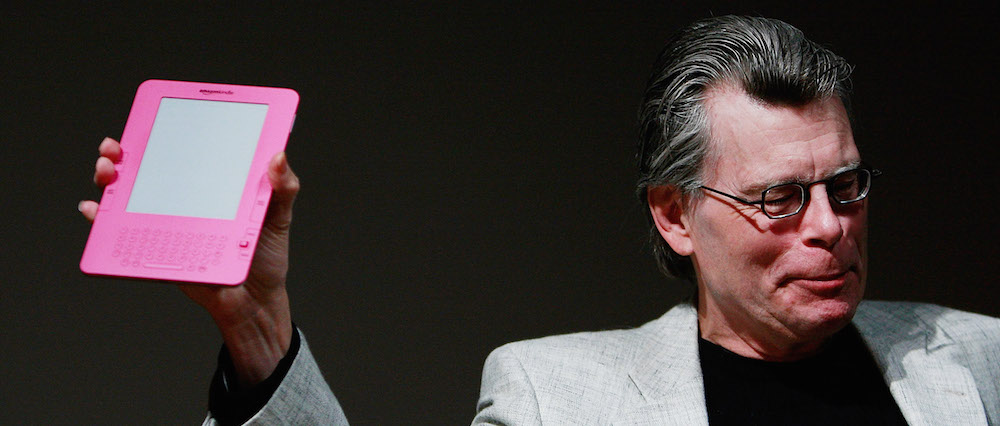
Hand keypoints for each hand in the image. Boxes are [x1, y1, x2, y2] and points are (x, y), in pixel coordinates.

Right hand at [80, 137, 297, 387]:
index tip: (150, 118)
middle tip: (117, 148)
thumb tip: (279, 154)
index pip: (181, 153)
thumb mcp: (278, 215)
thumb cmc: (265, 255)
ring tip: (108, 172)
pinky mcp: (159, 251)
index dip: (161, 134)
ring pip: (128, 197)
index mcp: (210, 186)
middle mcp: (184, 201)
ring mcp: (168, 225)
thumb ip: (283, 186)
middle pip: (145, 171)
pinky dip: (103, 221)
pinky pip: (122, 234)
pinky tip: (96, 210)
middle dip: (122, 154)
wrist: (256, 301)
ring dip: (108, 180)